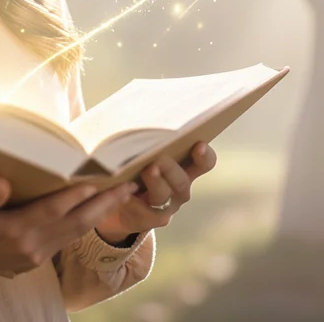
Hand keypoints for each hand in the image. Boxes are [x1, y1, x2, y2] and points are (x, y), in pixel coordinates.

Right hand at [0, 176, 136, 287]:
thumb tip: (1, 183)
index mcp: (12, 232)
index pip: (51, 211)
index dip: (73, 196)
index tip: (95, 181)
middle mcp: (31, 245)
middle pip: (75, 222)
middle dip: (104, 204)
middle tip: (130, 185)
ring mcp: (37, 254)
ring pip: (77, 231)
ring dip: (102, 212)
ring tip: (125, 192)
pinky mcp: (39, 256)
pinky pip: (70, 237)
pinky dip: (89, 221)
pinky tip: (99, 207)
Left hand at [94, 141, 216, 243]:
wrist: (118, 197)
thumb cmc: (131, 161)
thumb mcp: (139, 145)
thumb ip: (144, 131)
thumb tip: (137, 105)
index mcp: (185, 165)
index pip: (205, 162)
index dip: (204, 155)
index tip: (199, 144)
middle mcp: (180, 186)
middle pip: (182, 180)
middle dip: (171, 169)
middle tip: (159, 159)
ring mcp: (167, 205)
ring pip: (164, 196)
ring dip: (155, 184)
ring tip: (145, 171)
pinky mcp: (151, 219)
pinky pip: (146, 213)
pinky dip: (135, 202)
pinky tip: (125, 193)